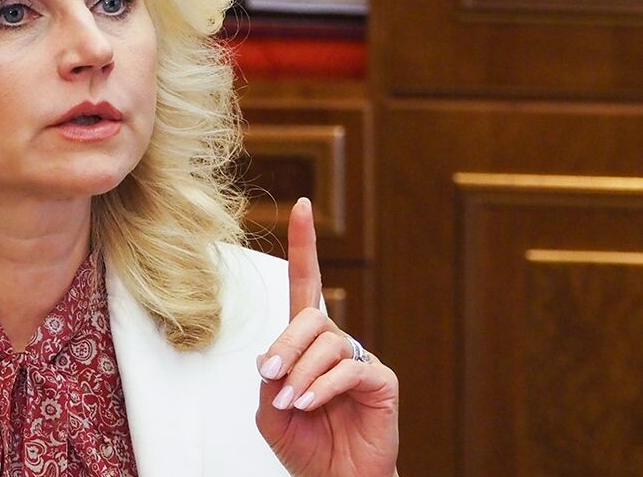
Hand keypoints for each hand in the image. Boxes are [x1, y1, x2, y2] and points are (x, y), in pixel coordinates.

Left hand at [255, 198, 398, 475]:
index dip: (303, 246)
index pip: (305, 284)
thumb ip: (270, 377)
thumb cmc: (305, 445)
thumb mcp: (271, 409)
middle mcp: (335, 344)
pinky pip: (350, 368)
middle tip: (272, 379)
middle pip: (310, 317)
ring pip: (328, 343)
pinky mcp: (381, 381)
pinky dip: (324, 385)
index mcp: (306, 343)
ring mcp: (360, 360)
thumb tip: (275, 356)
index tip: (302, 206)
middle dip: (285, 346)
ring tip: (294, 403)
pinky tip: (311, 403)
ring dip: (302, 372)